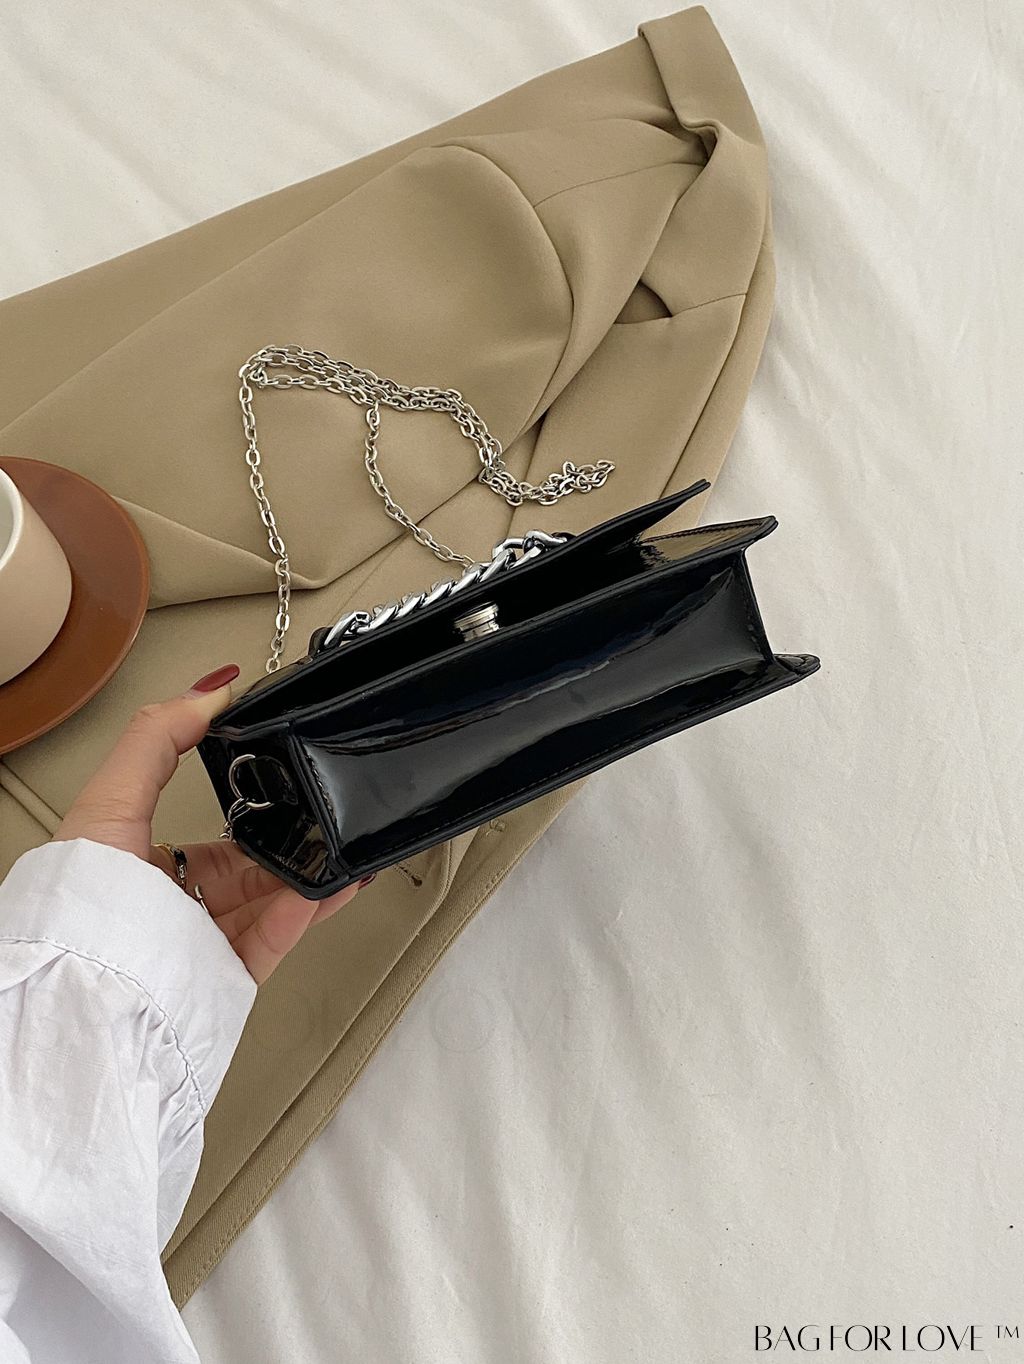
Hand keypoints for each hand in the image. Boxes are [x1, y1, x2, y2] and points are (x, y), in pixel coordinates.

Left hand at [54, 665, 366, 983]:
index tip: (286, 788)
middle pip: (248, 873)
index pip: (211, 839)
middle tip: (323, 823)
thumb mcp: (112, 795)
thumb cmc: (83, 895)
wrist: (88, 980)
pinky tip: (327, 889)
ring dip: (308, 879)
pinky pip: (274, 944)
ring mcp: (200, 948)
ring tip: (341, 855)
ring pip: (269, 907)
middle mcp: (171, 910)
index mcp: (140, 869)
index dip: (252, 814)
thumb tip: (208, 691)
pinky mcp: (223, 981)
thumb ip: (157, 737)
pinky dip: (304, 917)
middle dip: (291, 849)